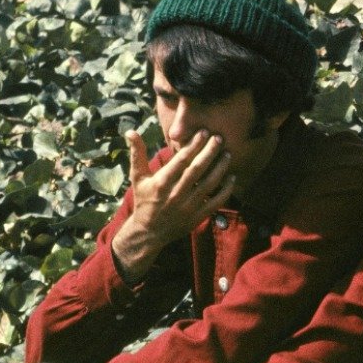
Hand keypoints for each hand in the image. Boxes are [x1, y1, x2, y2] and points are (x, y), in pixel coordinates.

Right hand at [110, 128, 234, 279]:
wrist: (149, 232)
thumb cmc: (144, 199)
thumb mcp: (137, 177)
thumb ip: (137, 154)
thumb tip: (130, 131)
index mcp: (161, 182)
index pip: (181, 160)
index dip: (193, 145)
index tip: (203, 132)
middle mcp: (176, 193)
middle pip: (197, 169)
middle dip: (209, 152)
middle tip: (219, 138)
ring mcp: (188, 206)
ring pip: (209, 184)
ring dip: (220, 168)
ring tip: (227, 154)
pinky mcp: (198, 216)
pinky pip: (215, 201)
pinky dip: (225, 190)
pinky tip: (232, 177)